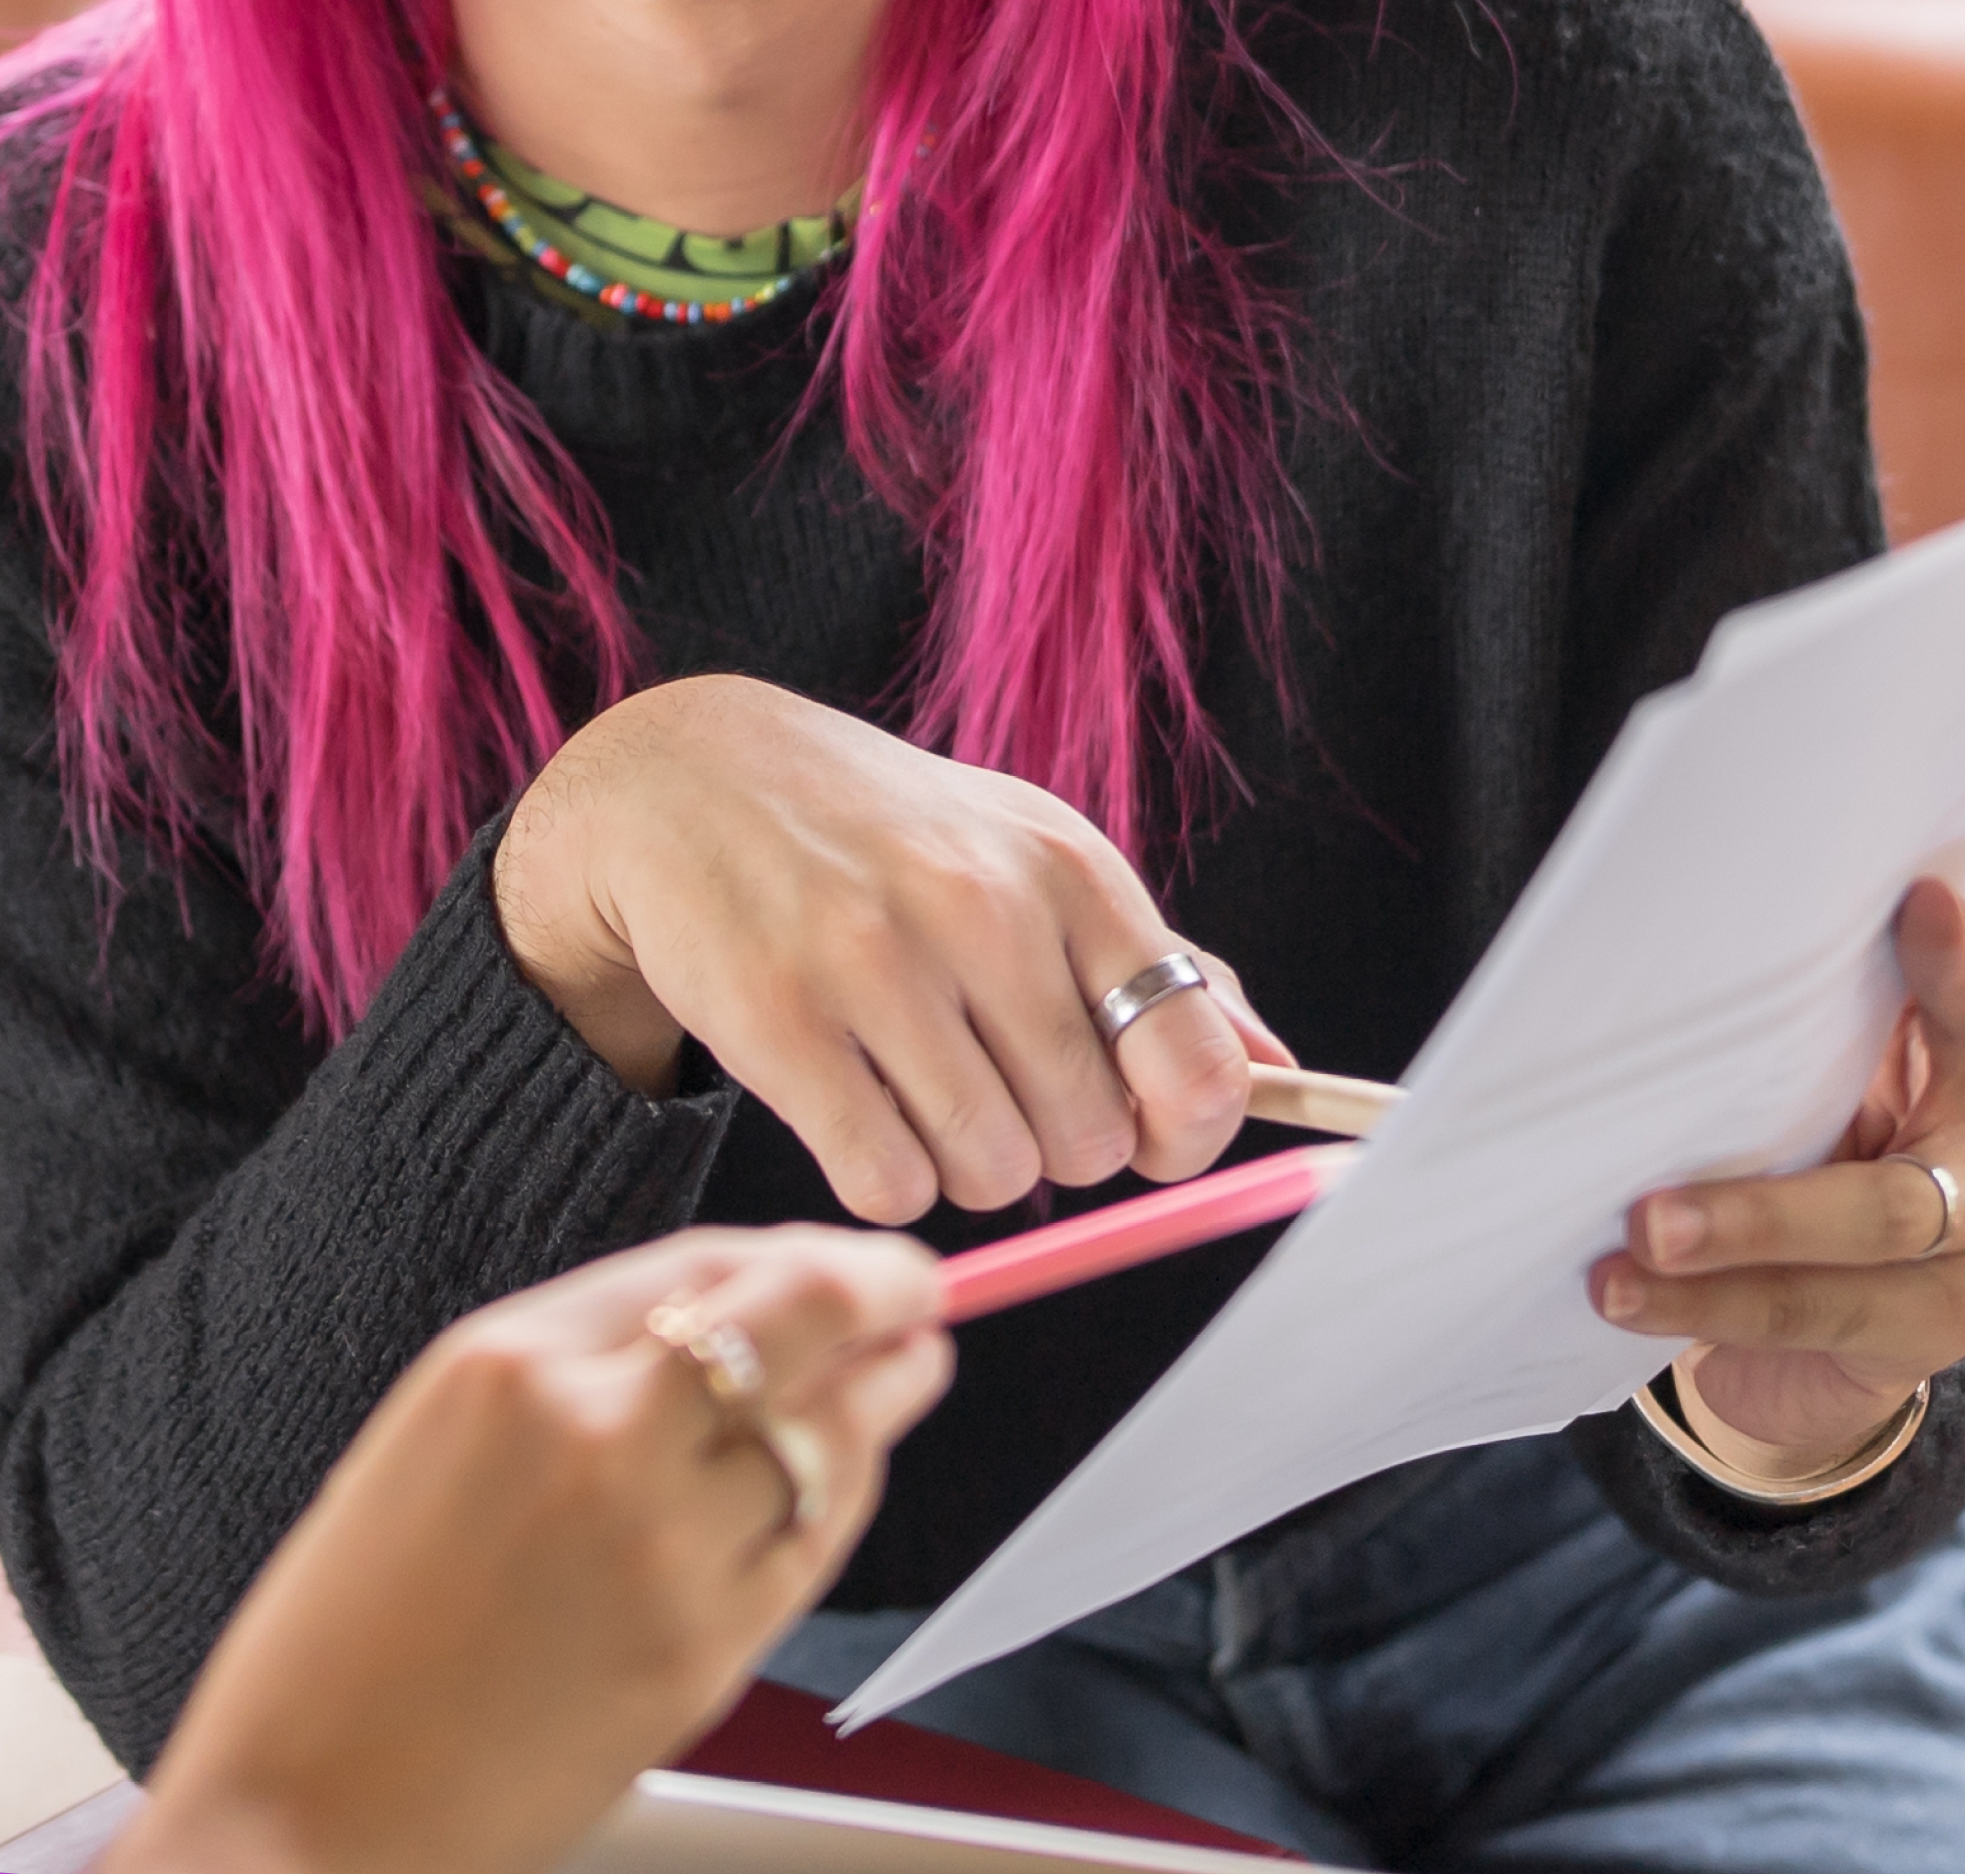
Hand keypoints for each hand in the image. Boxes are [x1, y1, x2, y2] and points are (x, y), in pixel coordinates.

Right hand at [120, 1227, 951, 1873]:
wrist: (314, 1808)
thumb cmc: (352, 1634)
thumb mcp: (436, 1442)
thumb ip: (574, 1373)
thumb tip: (721, 1323)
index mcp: (509, 1363)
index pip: (707, 1262)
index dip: (798, 1252)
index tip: (837, 1258)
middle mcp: (599, 1432)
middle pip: (802, 1314)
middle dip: (882, 1288)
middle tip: (914, 1288)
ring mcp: (662, 1544)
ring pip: (832, 1433)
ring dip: (886, 1393)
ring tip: (910, 1370)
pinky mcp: (702, 1652)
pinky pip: (816, 1543)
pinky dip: (847, 1496)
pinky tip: (848, 1478)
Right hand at [491, 675, 1287, 1222]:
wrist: (691, 782)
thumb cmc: (889, 835)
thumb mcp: (1030, 857)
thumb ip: (1156, 966)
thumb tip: (1274, 1069)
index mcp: (1069, 867)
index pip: (1197, 1063)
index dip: (1184, 1134)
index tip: (1142, 1134)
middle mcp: (983, 906)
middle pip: (1087, 1143)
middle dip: (1044, 1143)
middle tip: (983, 1081)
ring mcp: (874, 961)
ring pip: (987, 1175)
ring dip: (956, 1161)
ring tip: (909, 1082)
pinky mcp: (779, 1020)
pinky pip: (886, 1184)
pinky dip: (878, 1173)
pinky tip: (849, 1100)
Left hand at [1585, 877, 1964, 1473]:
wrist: (1842, 1325)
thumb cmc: (1820, 1156)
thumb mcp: (1831, 1088)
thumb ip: (1806, 1041)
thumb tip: (1685, 963)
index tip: (1924, 903)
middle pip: (1895, 1203)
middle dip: (1764, 1215)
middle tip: (1650, 1218)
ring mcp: (1962, 1279)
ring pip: (1836, 1283)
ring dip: (1716, 1275)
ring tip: (1619, 1263)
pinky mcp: (1914, 1346)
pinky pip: (1804, 1329)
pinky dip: (1705, 1312)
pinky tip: (1626, 1297)